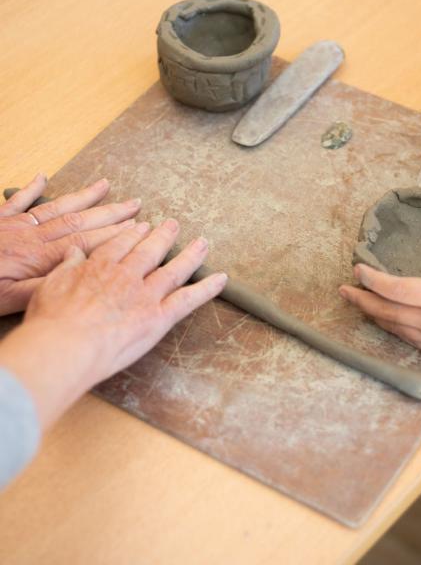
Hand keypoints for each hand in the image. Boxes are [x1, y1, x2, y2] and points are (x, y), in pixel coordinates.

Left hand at [0, 174, 140, 315]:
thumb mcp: (6, 300)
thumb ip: (43, 289)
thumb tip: (78, 280)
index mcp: (39, 257)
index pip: (87, 242)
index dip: (115, 234)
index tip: (139, 228)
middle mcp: (31, 235)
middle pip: (79, 220)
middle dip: (111, 213)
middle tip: (136, 205)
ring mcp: (13, 224)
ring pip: (57, 207)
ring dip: (84, 197)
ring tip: (106, 185)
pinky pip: (16, 200)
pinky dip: (31, 188)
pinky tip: (44, 177)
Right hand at [23, 219, 226, 383]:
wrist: (66, 345)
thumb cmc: (52, 320)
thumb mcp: (50, 285)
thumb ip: (67, 267)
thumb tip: (74, 253)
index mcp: (100, 267)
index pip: (120, 245)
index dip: (133, 234)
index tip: (141, 226)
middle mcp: (127, 276)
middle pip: (149, 251)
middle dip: (163, 236)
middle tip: (174, 224)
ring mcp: (146, 295)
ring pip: (174, 270)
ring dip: (191, 254)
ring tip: (203, 242)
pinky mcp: (159, 317)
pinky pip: (188, 300)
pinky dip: (207, 289)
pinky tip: (221, 279)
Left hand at [339, 250, 420, 382]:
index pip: (397, 288)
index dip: (374, 280)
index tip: (357, 270)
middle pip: (385, 309)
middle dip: (361, 299)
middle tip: (342, 290)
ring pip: (390, 324)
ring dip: (370, 313)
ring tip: (355, 303)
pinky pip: (403, 335)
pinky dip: (388, 326)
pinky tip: (381, 323)